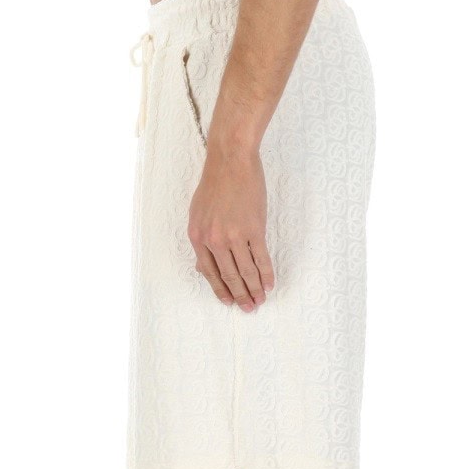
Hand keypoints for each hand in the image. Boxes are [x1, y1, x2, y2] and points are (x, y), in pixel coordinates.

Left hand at [187, 146, 274, 311]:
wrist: (231, 161)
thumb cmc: (214, 184)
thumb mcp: (198, 213)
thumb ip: (201, 240)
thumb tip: (204, 267)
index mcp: (198, 237)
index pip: (210, 273)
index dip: (221, 290)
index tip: (229, 302)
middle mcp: (214, 240)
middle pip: (229, 276)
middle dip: (240, 295)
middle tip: (248, 308)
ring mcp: (235, 235)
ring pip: (246, 271)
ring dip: (254, 289)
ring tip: (260, 300)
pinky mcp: (254, 228)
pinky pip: (261, 257)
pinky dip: (266, 273)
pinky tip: (269, 284)